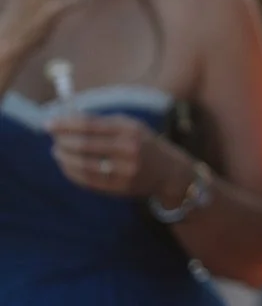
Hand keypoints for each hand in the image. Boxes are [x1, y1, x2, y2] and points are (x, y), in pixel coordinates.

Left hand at [47, 111, 190, 198]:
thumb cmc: (143, 143)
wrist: (169, 171)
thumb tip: (68, 119)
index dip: (66, 124)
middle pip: (84, 145)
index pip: (91, 125)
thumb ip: (102, 122)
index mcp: (130, 129)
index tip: (49, 123)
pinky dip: (72, 172)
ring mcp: (124, 170)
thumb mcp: (131, 126)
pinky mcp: (119, 187)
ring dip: (64, 158)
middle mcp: (129, 149)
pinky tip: (66, 166)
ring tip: (57, 151)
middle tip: (53, 138)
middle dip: (63, 141)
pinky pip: (88, 180)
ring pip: (83, 165)